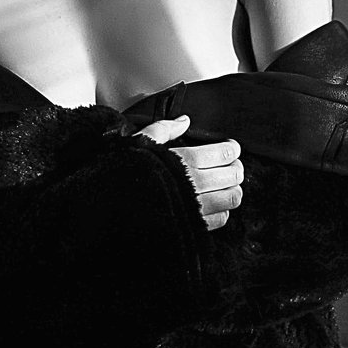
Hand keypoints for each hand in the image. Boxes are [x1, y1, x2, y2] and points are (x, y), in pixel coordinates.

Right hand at [134, 115, 243, 230]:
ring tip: (227, 185)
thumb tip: (184, 121)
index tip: (230, 148)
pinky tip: (215, 204)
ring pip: (232, 198)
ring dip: (233, 189)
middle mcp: (196, 184)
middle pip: (233, 174)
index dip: (232, 149)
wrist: (110, 210)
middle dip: (236, 168)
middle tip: (232, 165)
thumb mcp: (140, 144)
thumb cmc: (124, 174)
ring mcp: (196, 207)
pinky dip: (223, 211)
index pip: (225, 153)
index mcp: (186, 161)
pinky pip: (220, 219)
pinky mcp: (193, 227)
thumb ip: (164, 129)